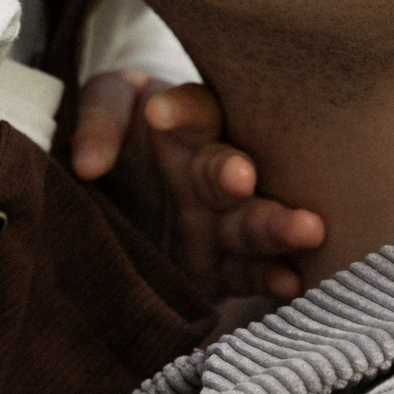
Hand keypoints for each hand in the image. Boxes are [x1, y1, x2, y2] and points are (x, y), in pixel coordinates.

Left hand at [69, 70, 322, 300]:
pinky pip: (249, 273)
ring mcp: (222, 222)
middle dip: (233, 174)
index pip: (192, 111)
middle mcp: (210, 173)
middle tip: (238, 177)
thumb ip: (97, 122)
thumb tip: (86, 164)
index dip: (178, 111)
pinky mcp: (222, 269)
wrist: (119, 207)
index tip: (156, 115)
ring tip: (306, 230)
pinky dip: (272, 278)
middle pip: (228, 168)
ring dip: (276, 227)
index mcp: (186, 130)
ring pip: (251, 222)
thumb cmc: (117, 145)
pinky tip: (292, 282)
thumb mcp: (104, 114)